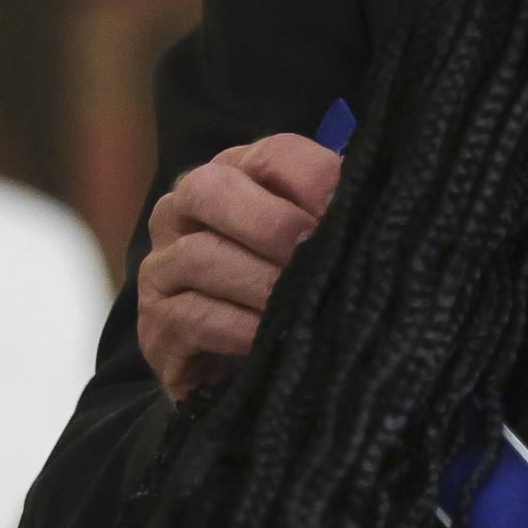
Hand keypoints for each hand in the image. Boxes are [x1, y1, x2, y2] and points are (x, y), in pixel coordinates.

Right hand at [141, 134, 342, 400]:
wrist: (237, 373)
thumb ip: (333, 223)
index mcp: (236, 175)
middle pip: (211, 189)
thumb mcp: (313, 252)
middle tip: (311, 250)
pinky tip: (267, 337)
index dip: (310, 176)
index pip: (271, 155)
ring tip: (300, 302)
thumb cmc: (286, 294)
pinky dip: (235, 326)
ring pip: (200, 256)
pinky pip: (189, 316)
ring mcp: (162, 267)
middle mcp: (185, 210)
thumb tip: (373, 214)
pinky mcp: (154, 325)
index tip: (344, 208)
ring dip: (258, 280)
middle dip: (268, 220)